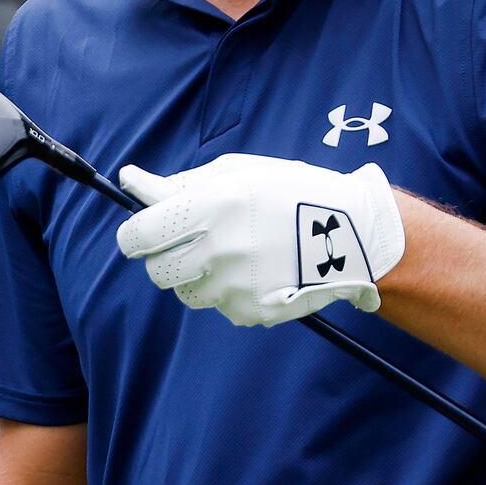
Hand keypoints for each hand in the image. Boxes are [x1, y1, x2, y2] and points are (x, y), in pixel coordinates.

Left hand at [115, 154, 404, 327]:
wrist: (354, 232)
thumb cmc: (292, 192)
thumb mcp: (237, 172)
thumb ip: (181, 184)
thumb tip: (132, 183)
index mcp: (213, 207)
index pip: (140, 235)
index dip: (133, 236)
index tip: (140, 234)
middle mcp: (220, 249)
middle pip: (157, 271)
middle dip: (163, 258)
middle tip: (187, 244)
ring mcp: (236, 286)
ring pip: (188, 292)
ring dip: (198, 276)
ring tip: (233, 254)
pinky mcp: (252, 312)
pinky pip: (220, 306)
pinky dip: (229, 291)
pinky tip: (258, 270)